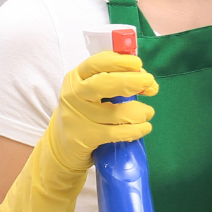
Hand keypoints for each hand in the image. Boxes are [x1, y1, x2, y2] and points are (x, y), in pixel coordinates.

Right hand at [0, 51, 159, 211]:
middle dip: (133, 82)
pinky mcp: (85, 138)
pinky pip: (118, 133)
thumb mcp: (91, 95)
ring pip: (118, 112)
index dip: (121, 61)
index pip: (98, 62)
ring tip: (147, 113)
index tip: (139, 65)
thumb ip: (112, 83)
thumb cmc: (84, 116)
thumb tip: (145, 77)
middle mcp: (73, 94)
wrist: (60, 149)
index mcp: (75, 78)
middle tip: (151, 85)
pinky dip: (137, 130)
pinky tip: (144, 128)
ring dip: (141, 112)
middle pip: (106, 83)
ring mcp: (77, 117)